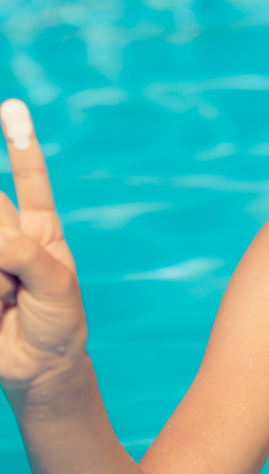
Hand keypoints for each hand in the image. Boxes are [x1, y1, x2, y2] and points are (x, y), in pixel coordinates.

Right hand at [0, 100, 86, 389]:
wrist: (39, 367)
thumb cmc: (57, 321)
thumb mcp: (56, 284)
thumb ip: (26, 256)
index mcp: (39, 229)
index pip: (29, 179)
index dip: (20, 144)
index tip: (10, 106)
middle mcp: (7, 236)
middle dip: (4, 251)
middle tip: (14, 284)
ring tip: (7, 302)